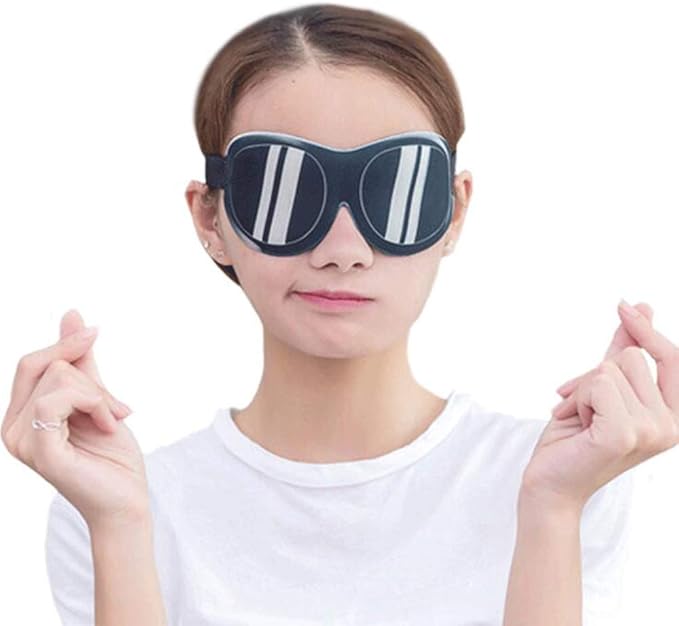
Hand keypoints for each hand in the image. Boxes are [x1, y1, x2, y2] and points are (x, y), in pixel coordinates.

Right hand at [1, 309, 148, 526]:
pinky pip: (57, 402)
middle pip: (44, 365)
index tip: (95, 333)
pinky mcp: (39, 452)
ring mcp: (21, 442)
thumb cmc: (112, 455)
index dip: (64, 345)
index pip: (31, 363)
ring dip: (99, 395)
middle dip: (88, 378)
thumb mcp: (98, 398)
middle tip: (116, 407)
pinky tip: (111, 425)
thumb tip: (71, 315)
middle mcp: (12, 428)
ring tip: (113, 420)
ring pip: (58, 379)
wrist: (127, 499)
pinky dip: (95, 404)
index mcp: (22, 416)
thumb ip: (80, 362)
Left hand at [521, 300, 678, 508]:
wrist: (550, 480)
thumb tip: (642, 306)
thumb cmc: (574, 436)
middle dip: (594, 376)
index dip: (647, 330)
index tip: (624, 306)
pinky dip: (577, 398)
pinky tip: (576, 424)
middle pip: (630, 358)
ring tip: (581, 418)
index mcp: (672, 415)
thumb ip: (623, 351)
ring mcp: (652, 432)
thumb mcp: (601, 387)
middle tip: (583, 408)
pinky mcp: (625, 435)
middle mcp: (671, 426)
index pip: (673, 358)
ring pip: (609, 369)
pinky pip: (598, 384)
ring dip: (583, 390)